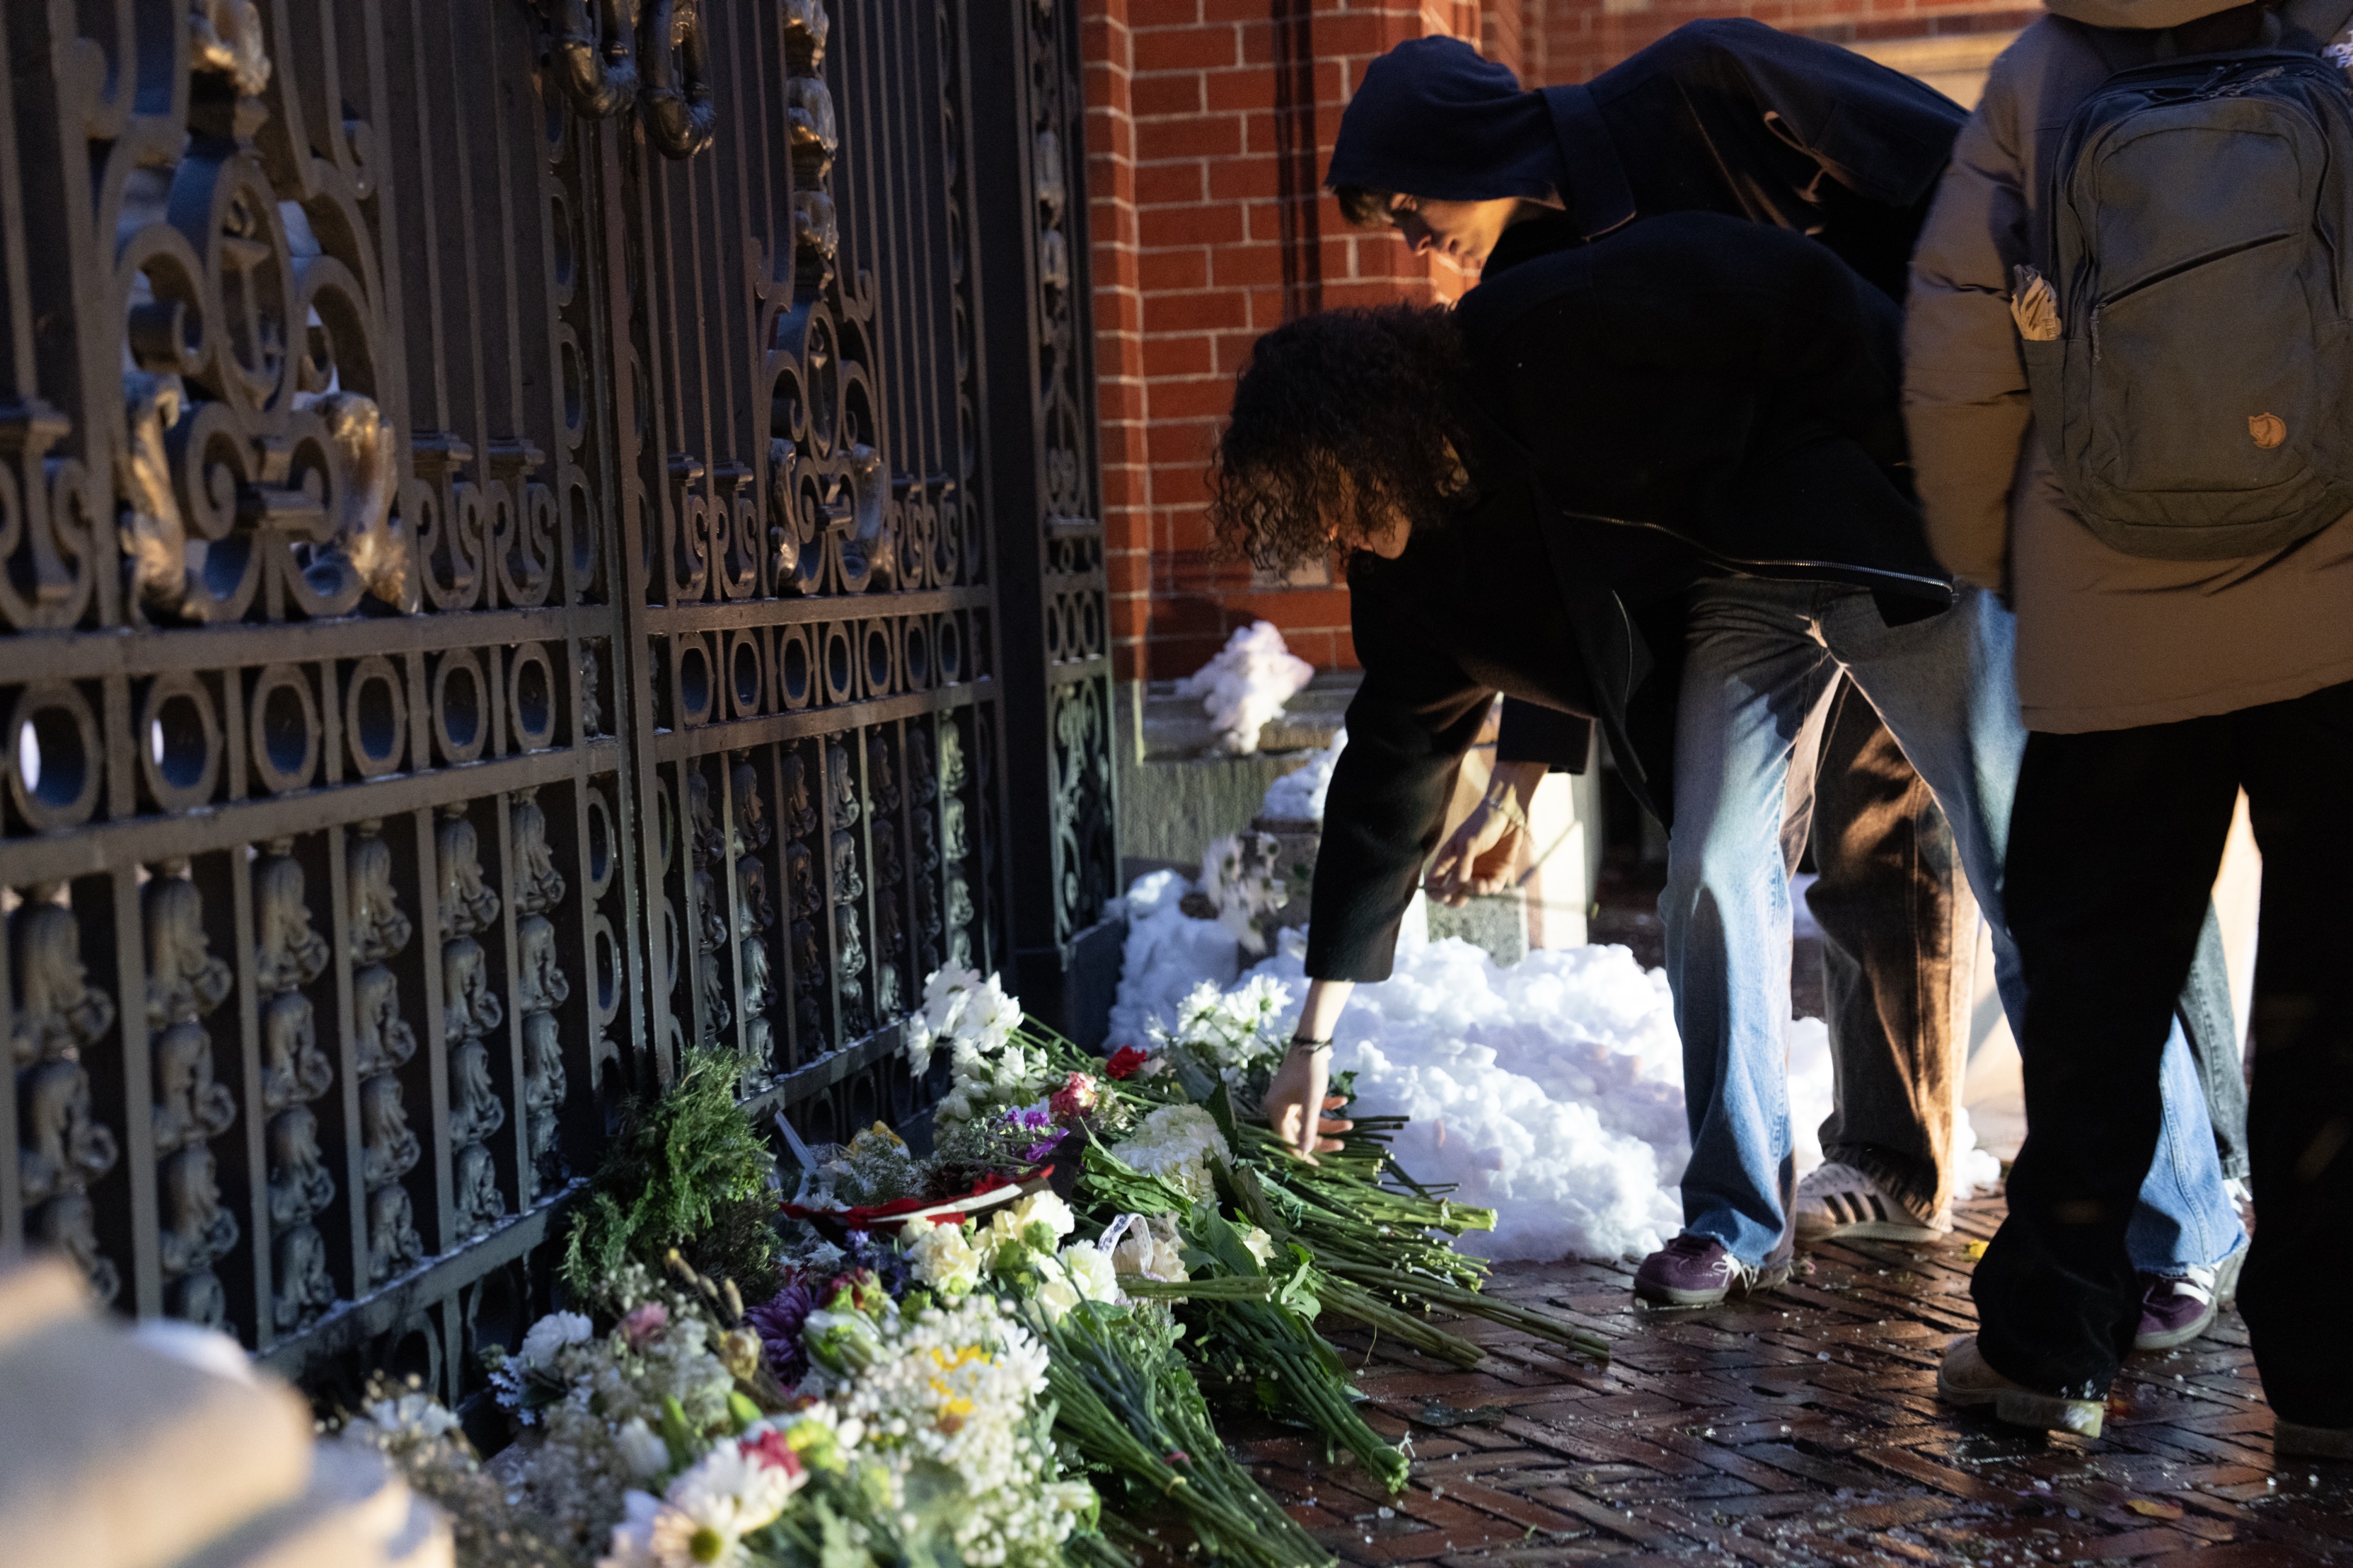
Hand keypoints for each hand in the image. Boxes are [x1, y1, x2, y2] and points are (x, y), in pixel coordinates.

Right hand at [1263, 1047, 1354, 1162]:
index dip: (1303, 1154)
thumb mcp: (1312, 1100)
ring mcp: (1290, 1098)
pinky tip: (1343, 1101)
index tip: (1319, 1166)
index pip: (1287, 1140)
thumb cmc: (1309, 1070)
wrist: (1312, 1040)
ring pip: (1310, 1119)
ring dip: (1330, 1122)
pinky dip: (1328, 1106)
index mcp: (1276, 1110)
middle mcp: (1280, 1106)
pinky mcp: (1299, 1090)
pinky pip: (1313, 1105)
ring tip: (1350, 1123)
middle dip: (1323, 1137)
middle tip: (1343, 1144)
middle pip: (1301, 1131)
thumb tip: (1306, 1153)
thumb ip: (1309, 1127)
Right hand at [1427, 760, 1544, 906]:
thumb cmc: (1482, 823)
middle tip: (1460, 899)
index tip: (1443, 896)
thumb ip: (1461, 866)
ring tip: (1481, 884)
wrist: (1508, 814)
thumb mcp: (1468, 843)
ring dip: (1475, 893)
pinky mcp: (1497, 872)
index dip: (1436, 892)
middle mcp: (1463, 868)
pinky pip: (1491, 888)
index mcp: (1449, 859)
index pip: (1435, 881)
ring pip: (1473, 893)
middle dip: (1455, 899)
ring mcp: (1480, 871)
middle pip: (1453, 893)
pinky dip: (1489, 890)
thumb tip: (1453, 889)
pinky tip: (1490, 883)